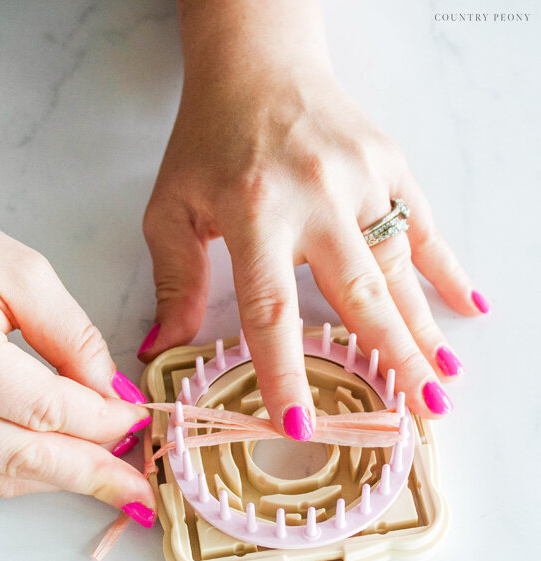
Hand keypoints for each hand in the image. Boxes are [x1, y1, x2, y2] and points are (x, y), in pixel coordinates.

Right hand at [0, 190, 155, 524]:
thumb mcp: (20, 270)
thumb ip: (71, 334)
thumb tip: (111, 392)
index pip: (45, 409)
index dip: (101, 420)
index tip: (139, 417)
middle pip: (27, 457)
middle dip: (93, 475)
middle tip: (143, 491)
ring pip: (5, 474)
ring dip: (65, 480)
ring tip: (115, 480)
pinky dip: (31, 471)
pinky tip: (67, 463)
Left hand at [138, 1, 486, 438]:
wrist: (257, 66)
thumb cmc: (208, 140)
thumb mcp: (172, 209)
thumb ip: (173, 282)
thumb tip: (163, 349)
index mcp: (254, 213)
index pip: (271, 310)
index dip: (286, 371)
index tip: (301, 423)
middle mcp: (316, 198)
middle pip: (357, 295)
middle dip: (388, 359)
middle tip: (416, 412)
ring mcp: (361, 179)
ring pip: (397, 268)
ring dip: (421, 328)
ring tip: (441, 379)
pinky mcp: (388, 165)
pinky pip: (424, 225)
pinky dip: (446, 269)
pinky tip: (468, 307)